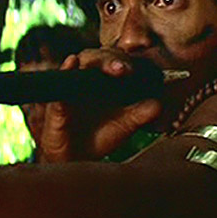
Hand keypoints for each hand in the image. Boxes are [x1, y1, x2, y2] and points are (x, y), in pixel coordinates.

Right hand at [34, 48, 160, 162]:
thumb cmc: (100, 137)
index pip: (115, 60)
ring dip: (95, 61)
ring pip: (80, 63)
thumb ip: (141, 114)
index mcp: (106, 81)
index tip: (137, 69)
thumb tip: (158, 104)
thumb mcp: (125, 125)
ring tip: (111, 67)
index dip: (126, 60)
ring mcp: (72, 89)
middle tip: (125, 69)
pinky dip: (65, 72)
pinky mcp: (58, 105)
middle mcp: (88, 79)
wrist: (77, 160)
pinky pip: (61, 86)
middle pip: (98, 57)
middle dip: (113, 60)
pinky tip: (72, 63)